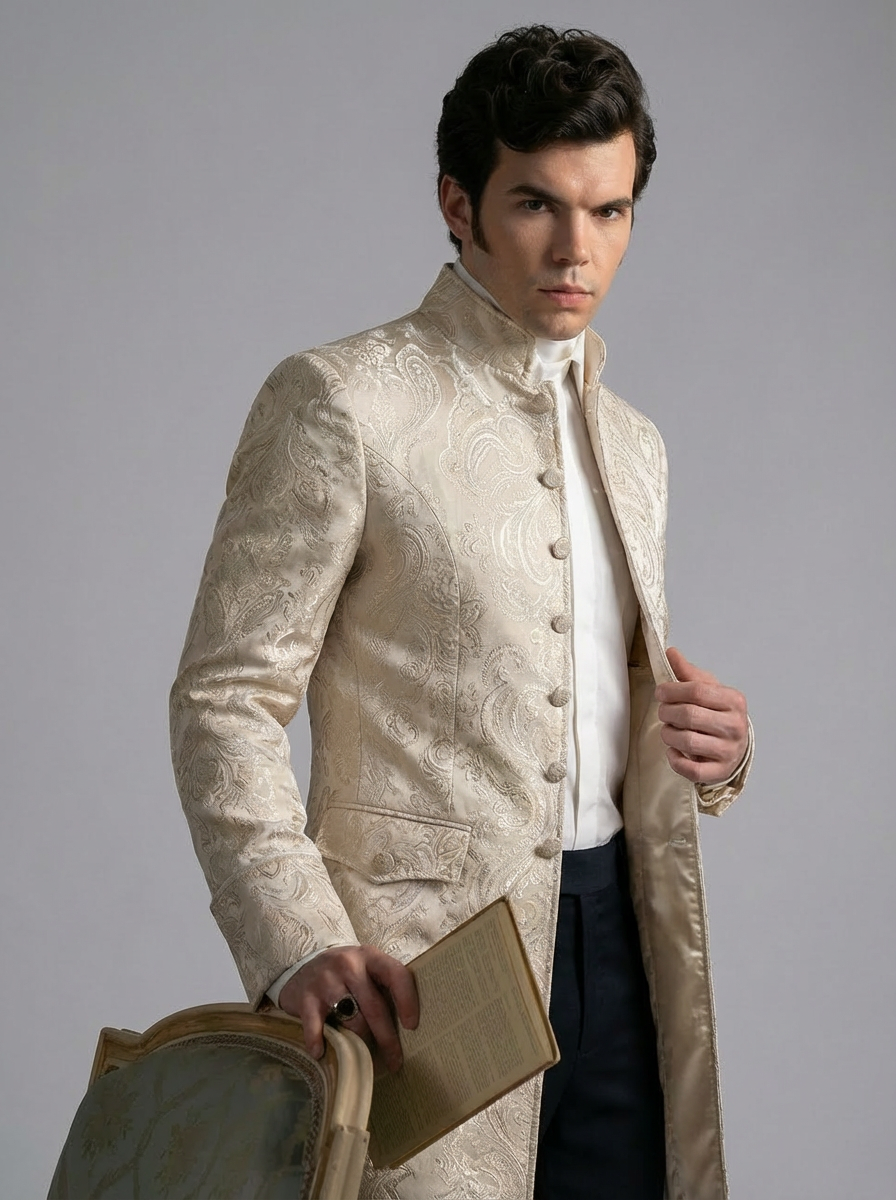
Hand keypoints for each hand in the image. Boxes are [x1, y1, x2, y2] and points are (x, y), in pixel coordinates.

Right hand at [278, 944, 418, 1073]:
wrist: (302, 965)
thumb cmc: (345, 975)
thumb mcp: (366, 969)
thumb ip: (383, 987)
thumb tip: (409, 1027)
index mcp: (370, 957)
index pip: (396, 974)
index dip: (407, 1001)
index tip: (412, 1026)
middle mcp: (349, 965)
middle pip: (374, 1007)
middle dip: (387, 1039)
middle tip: (395, 1062)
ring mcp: (326, 980)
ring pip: (351, 1020)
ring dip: (359, 1045)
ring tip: (365, 1060)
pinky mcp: (306, 997)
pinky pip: (316, 1025)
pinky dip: (319, 1041)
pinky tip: (321, 1053)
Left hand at [655, 647, 748, 784]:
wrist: (735, 745)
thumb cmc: (717, 714)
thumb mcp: (707, 689)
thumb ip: (687, 672)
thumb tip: (671, 652)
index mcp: (734, 701)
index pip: (697, 691)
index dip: (672, 690)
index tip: (660, 692)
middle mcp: (735, 726)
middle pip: (690, 716)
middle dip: (667, 712)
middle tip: (663, 712)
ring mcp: (729, 751)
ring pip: (688, 742)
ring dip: (669, 735)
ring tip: (668, 730)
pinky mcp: (720, 772)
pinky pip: (691, 770)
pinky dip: (675, 760)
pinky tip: (673, 751)